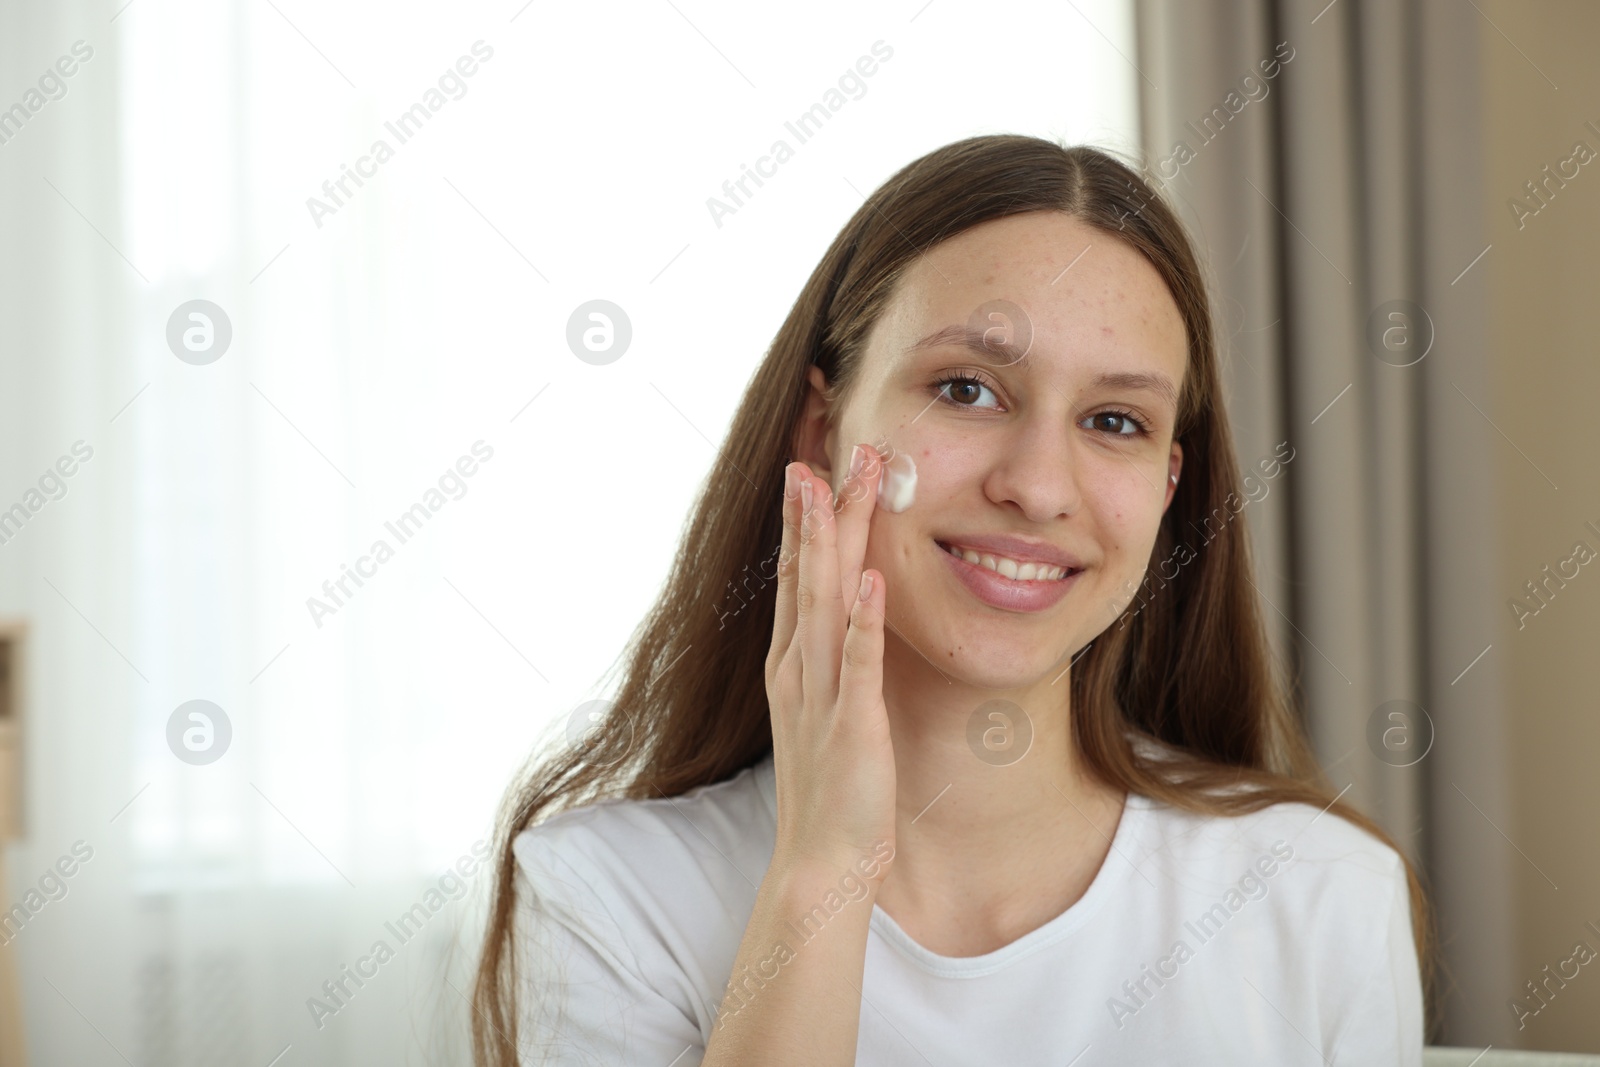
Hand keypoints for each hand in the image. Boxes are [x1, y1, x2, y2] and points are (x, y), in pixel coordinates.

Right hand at [764, 444, 895, 883]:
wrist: (822, 860)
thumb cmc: (834, 789)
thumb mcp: (829, 710)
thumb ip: (834, 662)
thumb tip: (850, 618)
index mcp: (793, 662)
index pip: (795, 576)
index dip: (803, 520)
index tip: (812, 465)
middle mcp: (798, 668)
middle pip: (806, 573)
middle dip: (819, 509)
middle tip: (831, 450)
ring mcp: (820, 694)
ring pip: (823, 601)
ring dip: (834, 541)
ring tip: (841, 486)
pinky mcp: (852, 724)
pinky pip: (856, 663)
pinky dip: (860, 618)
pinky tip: (869, 578)